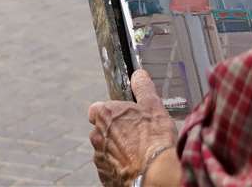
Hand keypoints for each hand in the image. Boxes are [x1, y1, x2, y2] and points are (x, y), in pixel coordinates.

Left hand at [88, 70, 178, 186]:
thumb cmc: (154, 139)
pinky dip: (121, 167)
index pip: (97, 109)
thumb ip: (142, 88)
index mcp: (104, 114)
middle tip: (136, 136)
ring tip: (139, 154)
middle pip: (102, 131)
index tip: (124, 116)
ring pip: (106, 151)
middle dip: (116, 133)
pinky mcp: (105, 177)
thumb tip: (138, 75)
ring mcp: (99, 158)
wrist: (155, 174)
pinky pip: (111, 169)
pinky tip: (136, 166)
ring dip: (118, 151)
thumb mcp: (153, 106)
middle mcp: (97, 136)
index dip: (111, 112)